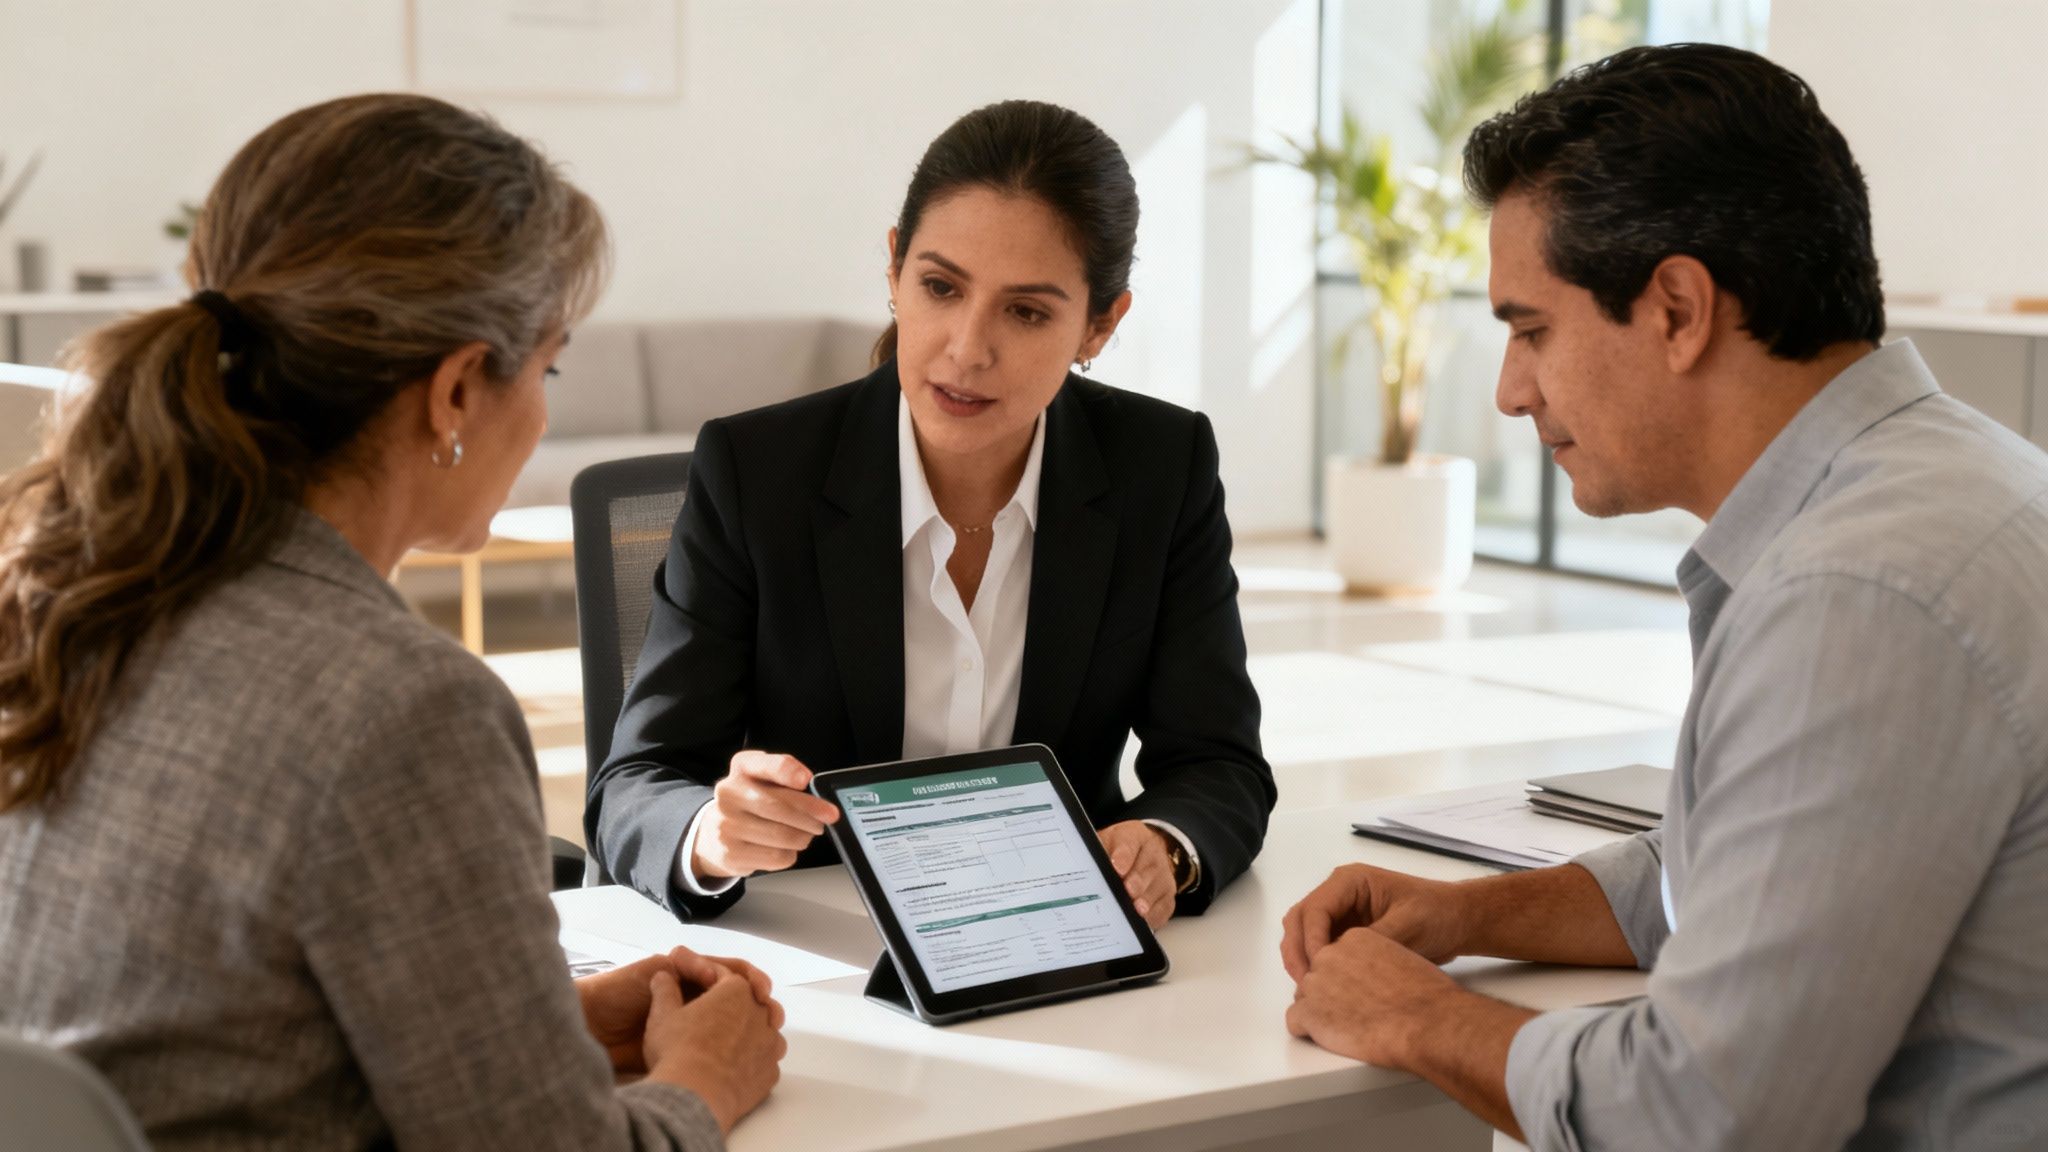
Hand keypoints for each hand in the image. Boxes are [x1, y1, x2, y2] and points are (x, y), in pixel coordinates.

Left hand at [577, 948, 776, 1073]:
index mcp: (690, 976)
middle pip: (740, 999)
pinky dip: (737, 1049)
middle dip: (760, 1005)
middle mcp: (696, 998)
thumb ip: (682, 965)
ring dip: (753, 1027)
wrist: (591, 1026)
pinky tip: (746, 1054)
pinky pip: (719, 1047)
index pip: (731, 972)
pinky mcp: (685, 1047)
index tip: (760, 991)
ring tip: (766, 1035)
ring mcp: (693, 1023)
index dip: (750, 979)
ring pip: (735, 1023)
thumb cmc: (617, 993)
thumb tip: (712, 969)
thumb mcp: (653, 970)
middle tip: (771, 1017)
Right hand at [645, 967, 787, 1135]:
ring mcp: (770, 1044)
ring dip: (747, 1035)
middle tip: (707, 1023)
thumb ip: (665, 990)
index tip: (693, 997)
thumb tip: (662, 976)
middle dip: (730, 1009)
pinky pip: (765, 1061)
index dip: (706, 986)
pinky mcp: (770, 1073)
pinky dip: (752, 1063)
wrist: (693, 1096)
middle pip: (748, 1003)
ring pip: (763, 1031)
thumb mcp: (662, 1014)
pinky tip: (731, 1070)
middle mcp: (760, 1012)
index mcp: (736, 990)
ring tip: (721, 1047)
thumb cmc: (676, 1051)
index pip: (724, 979)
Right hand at [692, 751, 841, 879]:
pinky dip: (791, 853)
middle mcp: (729, 794)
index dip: (787, 771)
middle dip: (812, 813)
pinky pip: (776, 857)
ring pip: (783, 836)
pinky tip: (786, 847)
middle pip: (780, 806)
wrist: (714, 833)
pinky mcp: (731, 853)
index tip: (806, 780)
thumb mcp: (763, 778)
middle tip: (828, 817)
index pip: (764, 765)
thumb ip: (786, 776)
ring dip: (804, 836)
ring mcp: (726, 825)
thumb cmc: (750, 803)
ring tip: (806, 833)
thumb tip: (813, 790)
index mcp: (741, 768)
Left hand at [1099, 821, 1175, 928]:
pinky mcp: (1167, 894)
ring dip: (1147, 900)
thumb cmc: (1117, 850)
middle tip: (1128, 891)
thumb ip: (1096, 854)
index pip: (1129, 843)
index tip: (1117, 867)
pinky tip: (1144, 922)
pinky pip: (1164, 906)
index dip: (1123, 855)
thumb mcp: (1105, 843)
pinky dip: (1155, 915)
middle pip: (1148, 867)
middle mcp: (1153, 854)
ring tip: (1138, 910)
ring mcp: (1163, 874)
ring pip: (1159, 887)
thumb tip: (1080, 870)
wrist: (1143, 853)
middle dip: (1138, 881)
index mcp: (1135, 836)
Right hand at [1280, 863, 1469, 982]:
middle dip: (1297, 950)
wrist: (1458, 921)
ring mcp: (1340, 913)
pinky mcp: (1345, 932)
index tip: (1320, 968)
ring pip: (1303, 933)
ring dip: (1301, 958)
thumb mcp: (1407, 926)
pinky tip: (1322, 985)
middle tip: (1305, 984)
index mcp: (1350, 882)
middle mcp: (1338, 894)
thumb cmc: (1437, 915)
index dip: (1311, 939)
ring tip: (1310, 988)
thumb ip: (1371, 941)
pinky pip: (1319, 946)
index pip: (1314, 909)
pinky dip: (1314, 964)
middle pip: (1299, 919)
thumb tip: (1340, 960)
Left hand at [1285, 926, 1459, 1067]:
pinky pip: (1294, 1021)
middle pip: (1317, 975)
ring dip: (1321, 1013)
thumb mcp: (1402, 959)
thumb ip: (1378, 960)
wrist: (1426, 1023)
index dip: (1346, 979)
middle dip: (1331, 994)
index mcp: (1354, 939)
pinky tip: (1331, 1037)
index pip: (1335, 956)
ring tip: (1349, 1027)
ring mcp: (1315, 983)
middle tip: (1355, 1013)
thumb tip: (1371, 977)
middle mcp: (1329, 955)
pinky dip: (1308, 1031)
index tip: (1360, 993)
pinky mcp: (1309, 1012)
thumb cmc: (1425, 997)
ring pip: (1304, 997)